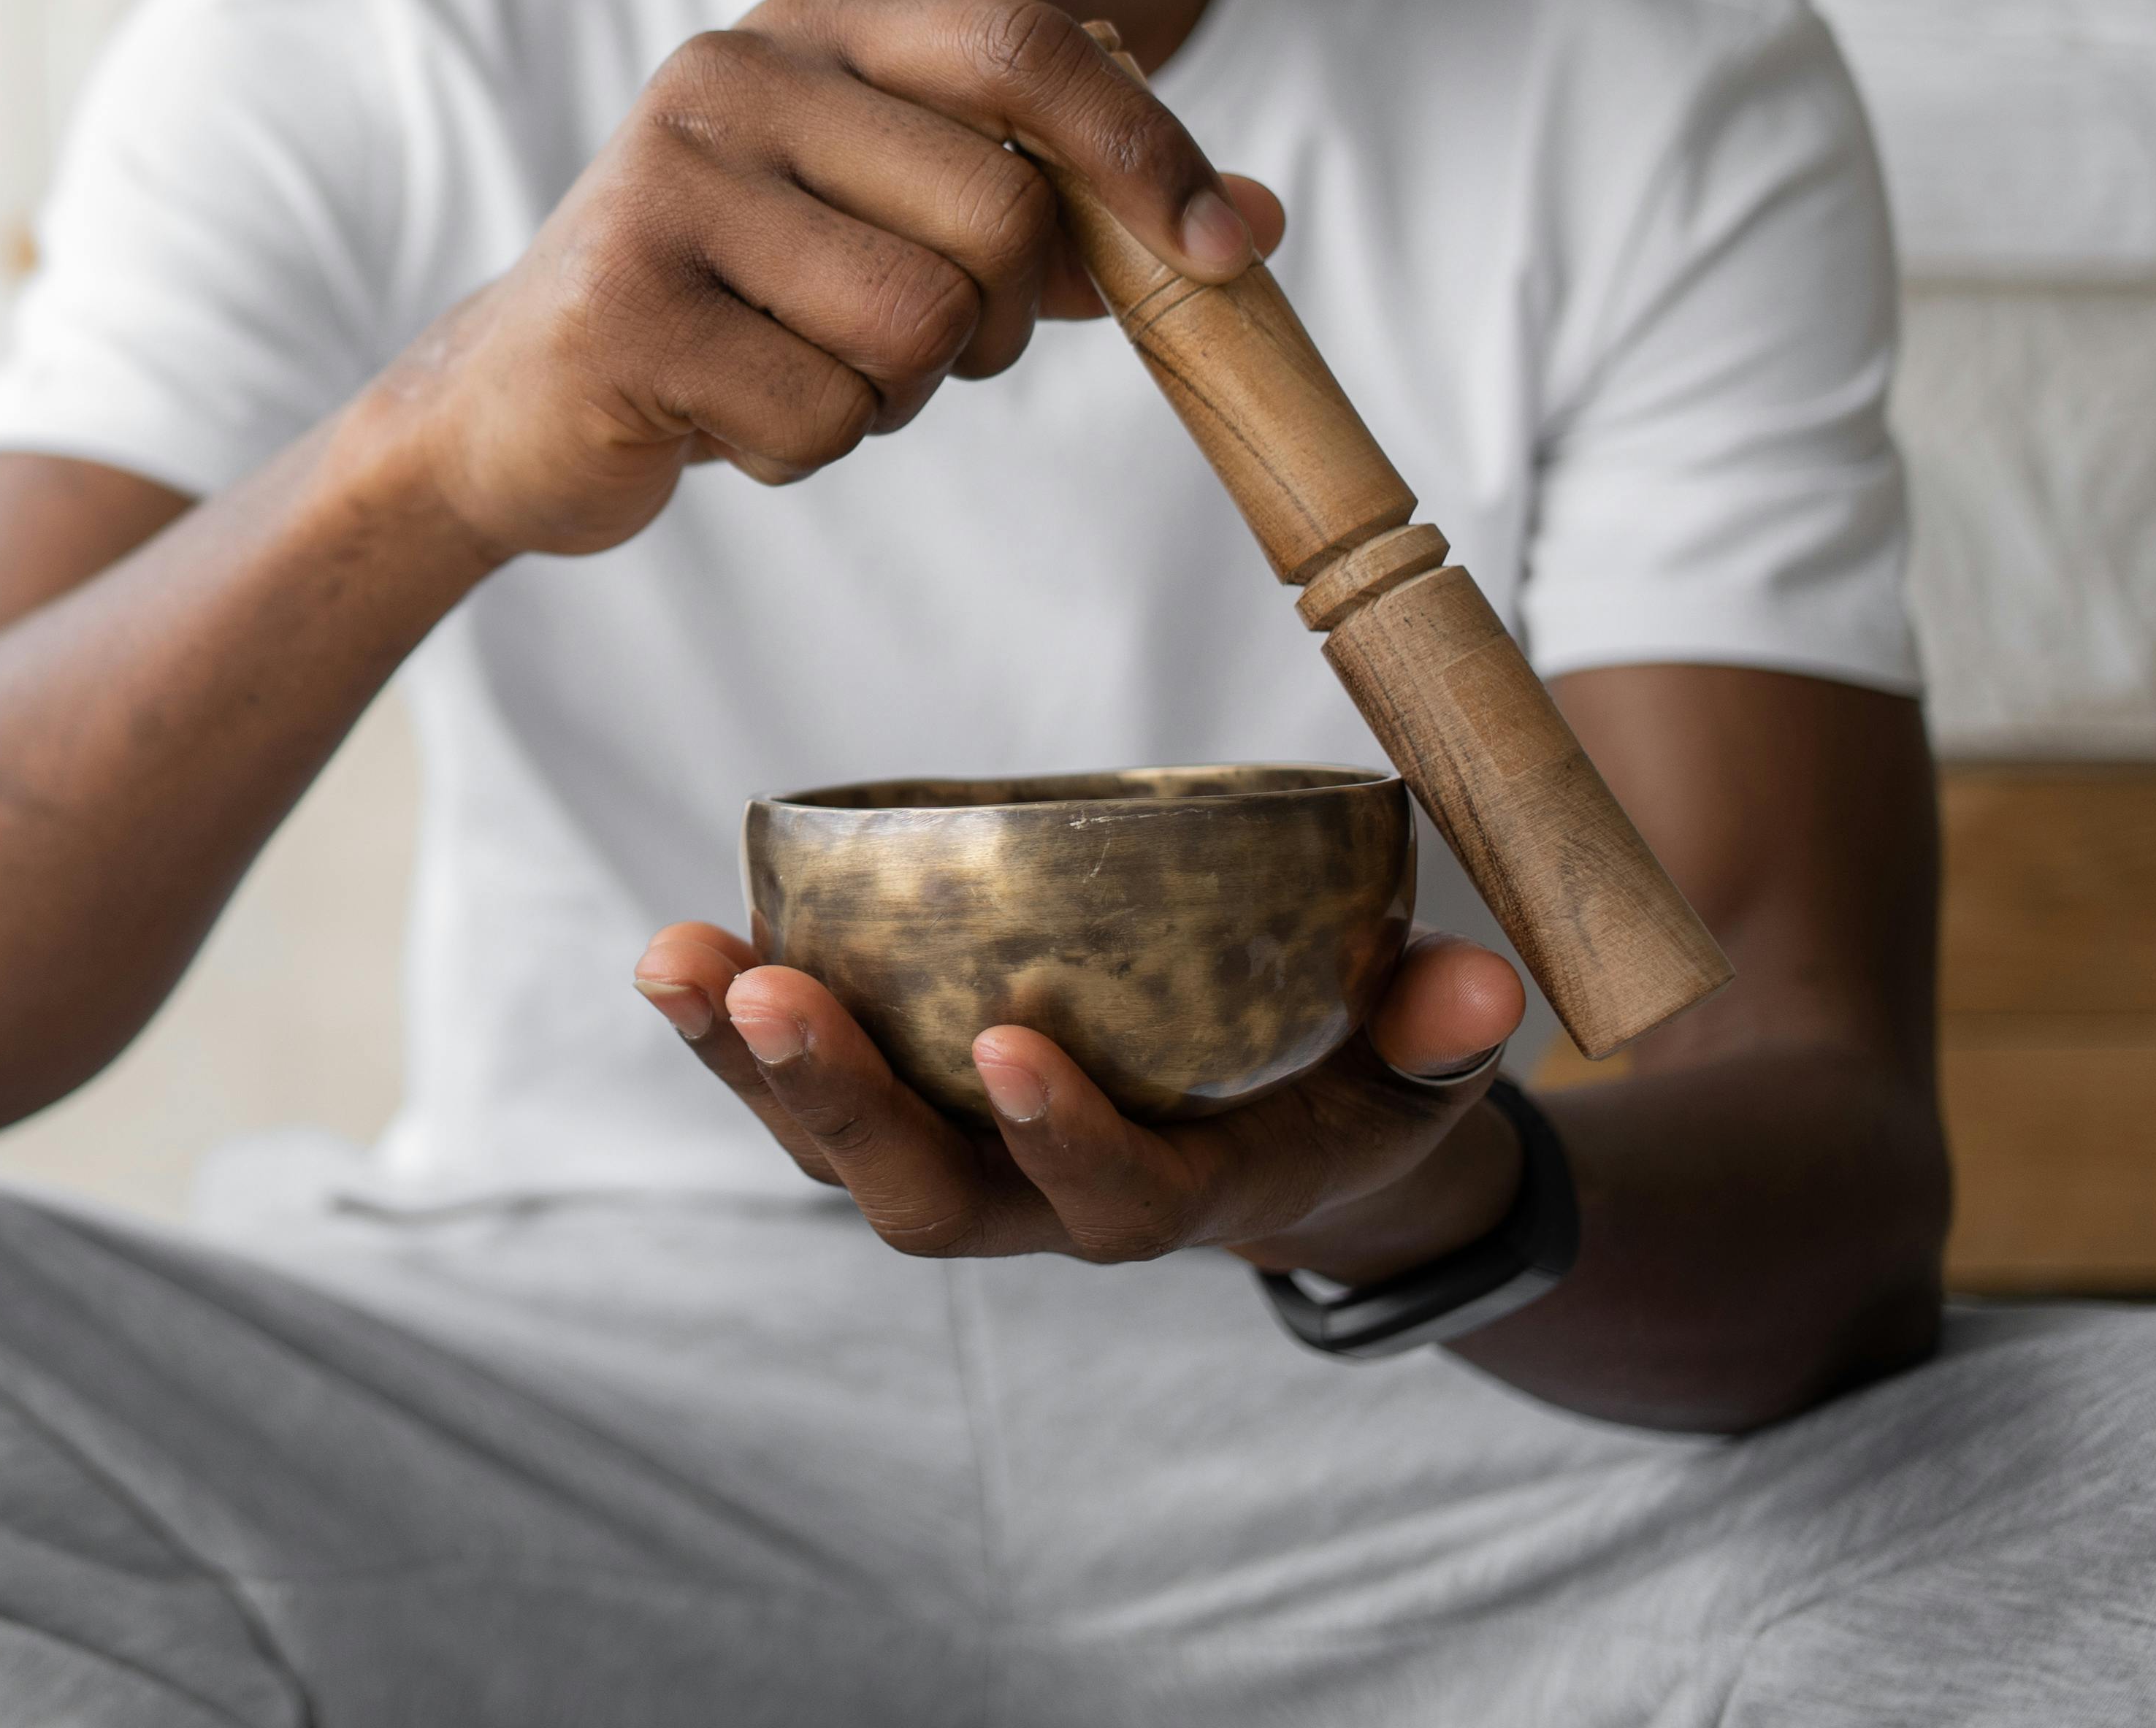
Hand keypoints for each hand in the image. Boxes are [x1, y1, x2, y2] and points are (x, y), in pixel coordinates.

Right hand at [371, 0, 1281, 563]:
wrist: (508, 402)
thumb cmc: (732, 311)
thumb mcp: (887, 231)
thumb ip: (1056, 217)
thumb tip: (1250, 223)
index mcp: (810, 33)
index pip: (1023, 48)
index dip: (1144, 145)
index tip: (1218, 247)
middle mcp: (732, 79)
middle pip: (996, 211)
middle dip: (992, 325)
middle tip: (911, 353)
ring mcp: (665, 184)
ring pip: (917, 326)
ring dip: (890, 398)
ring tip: (797, 376)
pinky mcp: (622, 307)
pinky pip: (822, 413)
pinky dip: (803, 448)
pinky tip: (724, 418)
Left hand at [631, 923, 1530, 1277]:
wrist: (1275, 1144)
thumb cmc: (1346, 1089)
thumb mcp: (1415, 1074)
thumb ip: (1439, 1034)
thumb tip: (1480, 987)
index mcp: (1181, 1197)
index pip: (1115, 1202)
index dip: (1063, 1140)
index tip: (1011, 1047)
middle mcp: (1043, 1203)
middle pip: (921, 1193)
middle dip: (837, 1100)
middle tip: (765, 998)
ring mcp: (958, 1160)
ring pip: (831, 1146)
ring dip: (742, 1063)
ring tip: (675, 963)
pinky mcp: (902, 1102)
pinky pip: (801, 1086)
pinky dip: (731, 1027)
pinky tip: (678, 952)